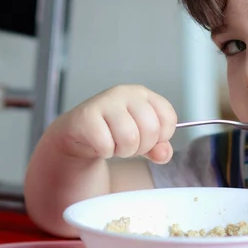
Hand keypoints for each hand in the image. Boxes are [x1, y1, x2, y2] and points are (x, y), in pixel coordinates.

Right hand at [49, 85, 176, 163]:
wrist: (79, 133)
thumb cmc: (114, 131)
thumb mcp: (142, 139)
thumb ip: (159, 147)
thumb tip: (163, 153)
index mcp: (143, 94)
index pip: (168, 117)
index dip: (162, 136)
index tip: (150, 139)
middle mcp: (126, 93)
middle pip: (151, 129)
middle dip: (142, 147)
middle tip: (129, 145)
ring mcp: (106, 102)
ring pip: (130, 138)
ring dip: (123, 151)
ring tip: (115, 144)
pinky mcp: (87, 116)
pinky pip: (106, 145)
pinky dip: (105, 152)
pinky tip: (100, 144)